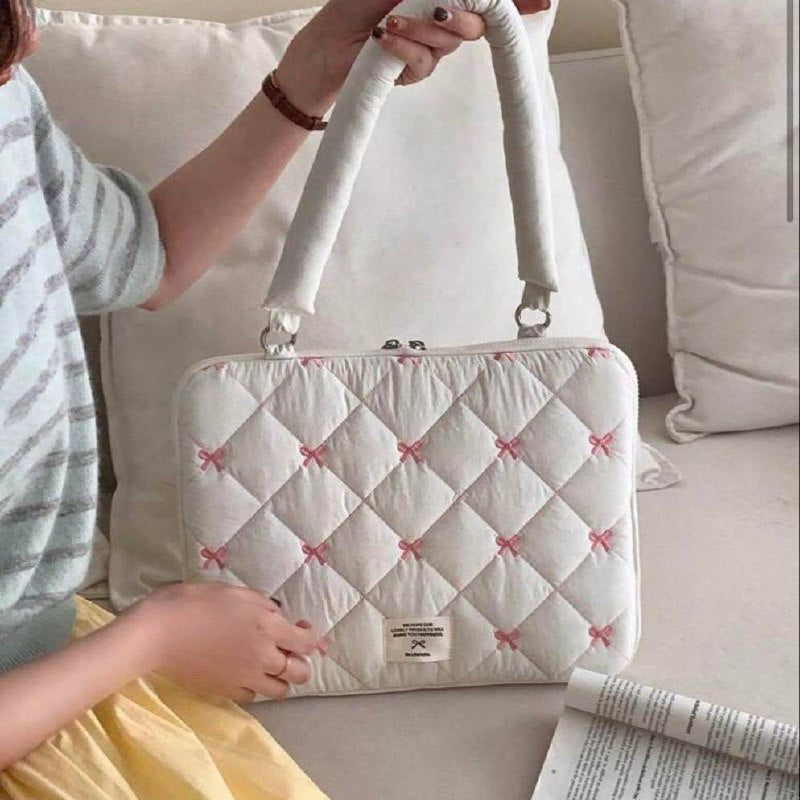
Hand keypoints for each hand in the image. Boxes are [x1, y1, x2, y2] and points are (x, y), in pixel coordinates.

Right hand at [131, 582, 319, 702]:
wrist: (160, 632)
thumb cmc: (197, 602)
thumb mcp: (237, 592)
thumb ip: (263, 605)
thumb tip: (277, 616)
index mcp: (268, 627)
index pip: (307, 643)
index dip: (310, 636)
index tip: (300, 627)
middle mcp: (262, 657)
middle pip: (300, 673)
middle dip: (300, 661)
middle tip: (287, 649)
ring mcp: (245, 678)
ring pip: (280, 691)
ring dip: (280, 678)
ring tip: (268, 664)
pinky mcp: (226, 691)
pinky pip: (252, 696)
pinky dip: (255, 687)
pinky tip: (246, 673)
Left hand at [275, 2, 488, 116]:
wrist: (327, 44)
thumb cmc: (351, 9)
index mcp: (434, 0)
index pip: (471, 3)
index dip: (476, 3)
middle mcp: (436, 23)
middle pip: (472, 26)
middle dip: (458, 18)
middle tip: (436, 11)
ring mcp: (428, 49)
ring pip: (448, 44)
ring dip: (421, 30)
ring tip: (391, 21)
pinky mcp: (414, 72)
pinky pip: (425, 62)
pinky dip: (406, 48)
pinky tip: (385, 38)